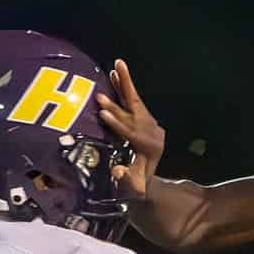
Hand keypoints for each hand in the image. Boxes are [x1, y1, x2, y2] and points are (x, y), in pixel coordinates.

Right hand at [96, 59, 165, 198]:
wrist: (148, 180)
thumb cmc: (137, 185)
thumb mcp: (134, 187)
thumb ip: (128, 181)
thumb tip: (118, 171)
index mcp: (149, 149)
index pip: (131, 134)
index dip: (117, 124)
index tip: (103, 114)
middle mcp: (151, 132)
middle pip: (134, 112)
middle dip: (120, 99)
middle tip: (106, 86)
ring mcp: (147, 123)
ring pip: (134, 101)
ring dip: (124, 83)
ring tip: (116, 66)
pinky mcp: (141, 117)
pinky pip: (131, 99)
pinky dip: (123, 86)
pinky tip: (114, 72)